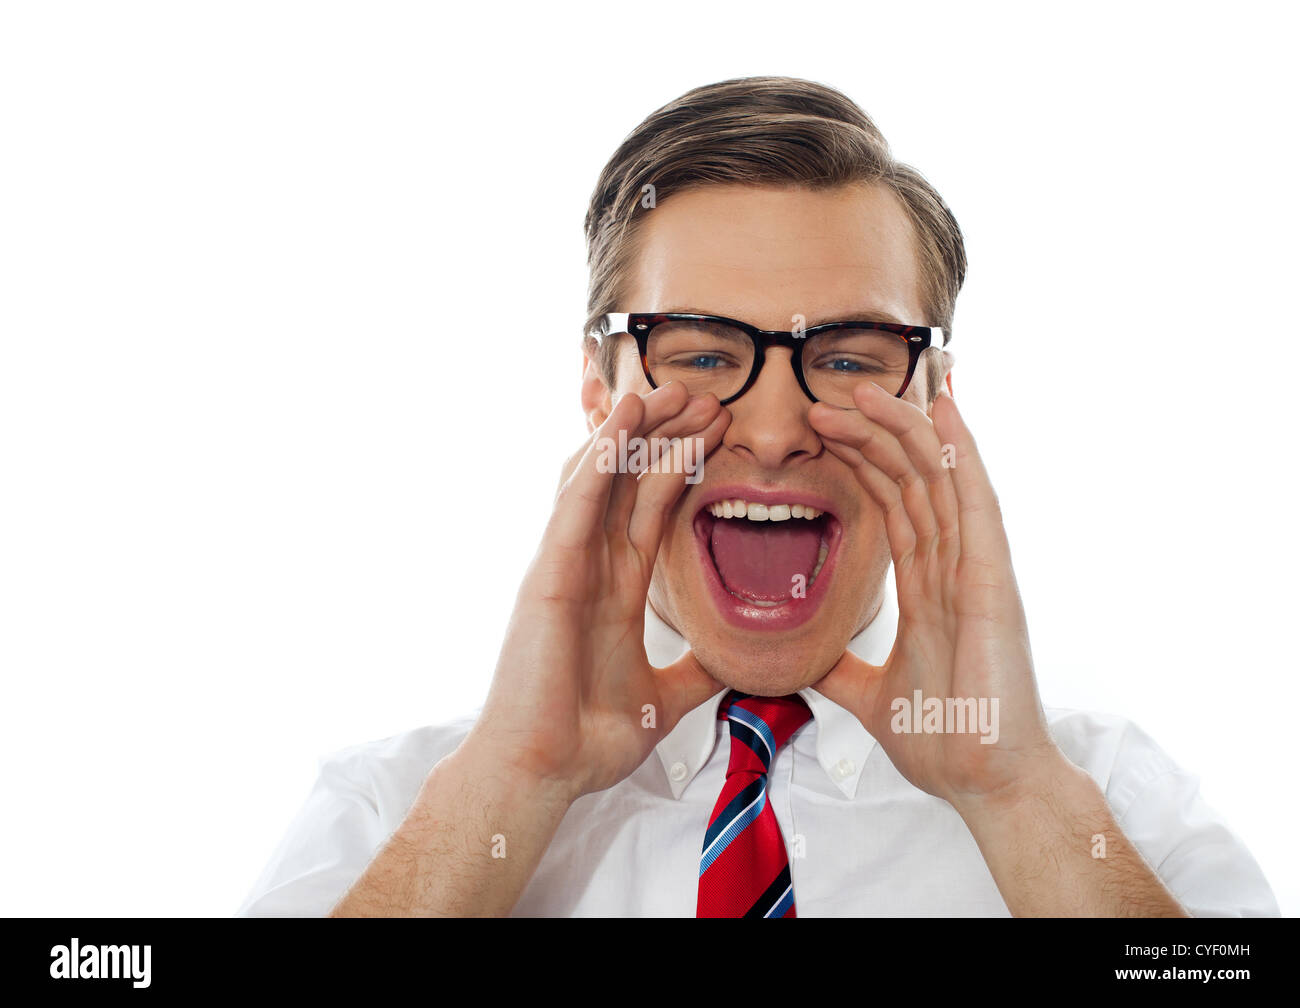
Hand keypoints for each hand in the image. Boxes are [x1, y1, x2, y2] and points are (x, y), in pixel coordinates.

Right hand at [468, 382, 730, 801]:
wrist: (542, 773)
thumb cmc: (585, 739)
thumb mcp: (664, 698)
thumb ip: (696, 674)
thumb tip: (738, 668)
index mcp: (615, 587)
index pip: (651, 506)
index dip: (682, 463)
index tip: (719, 430)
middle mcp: (589, 566)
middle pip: (629, 480)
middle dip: (665, 434)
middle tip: (706, 396)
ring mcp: (565, 564)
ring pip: (601, 477)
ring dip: (635, 431)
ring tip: (670, 389)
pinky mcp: (548, 572)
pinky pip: (577, 502)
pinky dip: (601, 457)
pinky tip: (625, 422)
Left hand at [808, 383, 1060, 811]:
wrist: (984, 782)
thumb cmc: (946, 740)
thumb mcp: (868, 696)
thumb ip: (840, 671)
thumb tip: (802, 663)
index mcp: (928, 588)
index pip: (894, 505)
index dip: (862, 463)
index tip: (823, 433)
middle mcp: (953, 567)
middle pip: (911, 480)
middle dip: (870, 436)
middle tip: (826, 402)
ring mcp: (976, 568)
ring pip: (939, 478)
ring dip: (904, 428)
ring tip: (866, 388)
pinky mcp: (993, 579)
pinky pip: (976, 501)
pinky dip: (961, 452)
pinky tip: (945, 409)